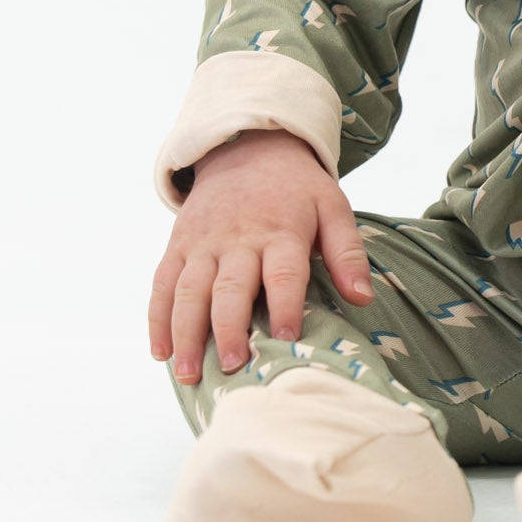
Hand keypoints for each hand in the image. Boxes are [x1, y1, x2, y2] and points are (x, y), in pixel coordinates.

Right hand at [147, 129, 377, 381]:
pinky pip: (164, 283)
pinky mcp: (179, 245)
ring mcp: (203, 243)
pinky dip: (158, 318)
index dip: (286, 306)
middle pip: (231, 287)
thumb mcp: (332, 208)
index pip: (284, 273)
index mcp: (281, 231)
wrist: (247, 148)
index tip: (287, 339)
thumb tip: (363, 299)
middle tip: (232, 365)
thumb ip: (347, 253)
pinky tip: (161, 352)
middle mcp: (238, 239)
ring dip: (187, 333)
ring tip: (190, 373)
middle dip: (229, 328)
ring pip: (190, 290)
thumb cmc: (296, 190)